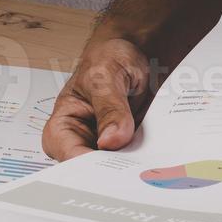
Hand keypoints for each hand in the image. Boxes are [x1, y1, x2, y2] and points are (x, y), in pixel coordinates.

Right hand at [42, 37, 154, 159]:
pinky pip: (136, 161)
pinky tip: (157, 155)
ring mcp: (108, 146)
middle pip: (93, 171)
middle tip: (135, 167)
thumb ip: (109, 108)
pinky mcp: (128, 146)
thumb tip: (110, 140)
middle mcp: (83, 140)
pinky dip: (147, 159)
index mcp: (64, 125)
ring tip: (149, 161)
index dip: (87, 166)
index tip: (110, 167)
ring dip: (134, 167)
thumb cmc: (110, 56)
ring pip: (117, 170)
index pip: (69, 155)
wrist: (138, 50)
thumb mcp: (107, 77)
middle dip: (114, 171)